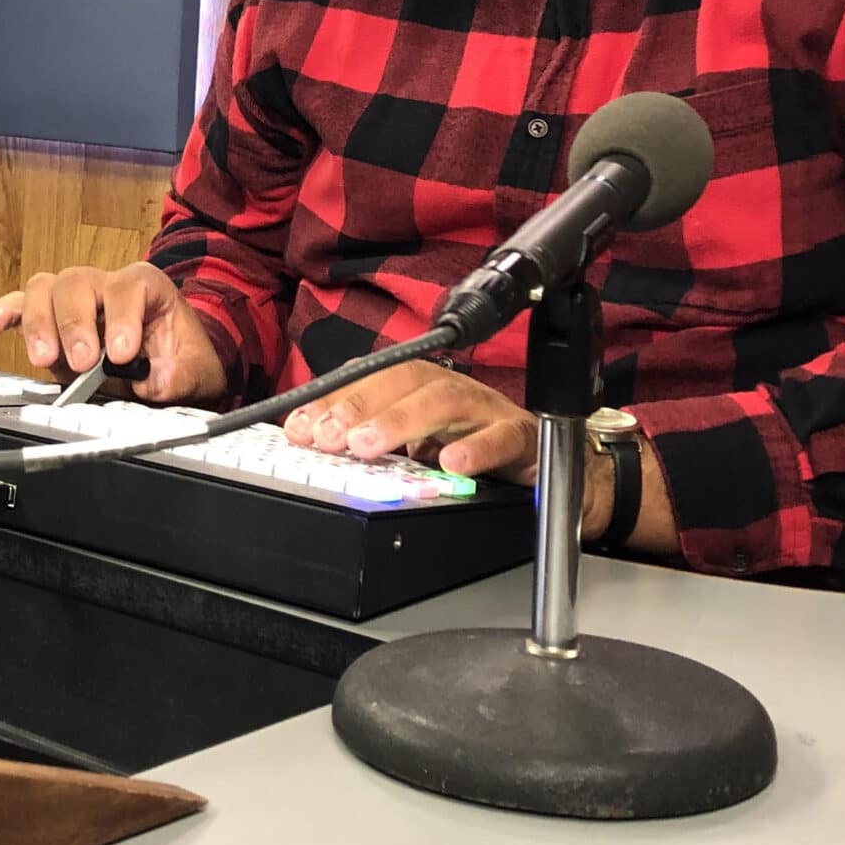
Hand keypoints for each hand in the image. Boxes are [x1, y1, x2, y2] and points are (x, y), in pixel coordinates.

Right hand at [0, 262, 226, 405]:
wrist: (175, 364)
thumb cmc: (184, 360)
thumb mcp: (199, 373)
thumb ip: (180, 376)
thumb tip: (153, 380)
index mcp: (146, 286)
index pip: (127, 289)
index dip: (121, 319)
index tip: (122, 353)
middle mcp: (106, 285)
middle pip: (77, 282)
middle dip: (76, 322)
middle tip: (83, 363)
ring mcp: (75, 301)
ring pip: (45, 289)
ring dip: (40, 323)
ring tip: (45, 359)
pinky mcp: (52, 321)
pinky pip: (21, 306)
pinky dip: (4, 313)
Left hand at [280, 361, 541, 485]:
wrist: (545, 460)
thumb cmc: (473, 445)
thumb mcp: (417, 443)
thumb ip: (374, 441)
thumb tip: (313, 443)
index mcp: (420, 387)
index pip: (370, 379)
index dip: (333, 399)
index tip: (299, 426)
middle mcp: (450, 390)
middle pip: (403, 381)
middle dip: (359, 405)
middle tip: (327, 437)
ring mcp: (486, 410)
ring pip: (444, 401)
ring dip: (402, 420)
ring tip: (368, 445)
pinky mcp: (521, 437)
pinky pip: (502, 438)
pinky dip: (478, 449)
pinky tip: (453, 464)